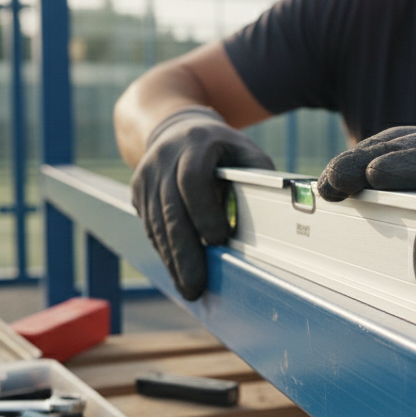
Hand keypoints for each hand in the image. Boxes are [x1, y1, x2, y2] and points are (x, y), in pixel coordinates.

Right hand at [130, 106, 274, 299]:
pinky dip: (164, 251)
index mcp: (195, 144)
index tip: (219, 239)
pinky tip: (177, 271)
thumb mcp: (245, 152)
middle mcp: (164, 158)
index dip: (204, 211)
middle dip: (184, 251)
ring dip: (172, 259)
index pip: (191, 180)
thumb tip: (277, 217)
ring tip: (189, 288)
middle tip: (196, 285)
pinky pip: (150, 226)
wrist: (177, 129)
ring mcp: (146, 175)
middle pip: (170, 209)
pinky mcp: (138, 191)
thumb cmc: (222, 148)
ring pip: (156, 223)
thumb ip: (258, 178)